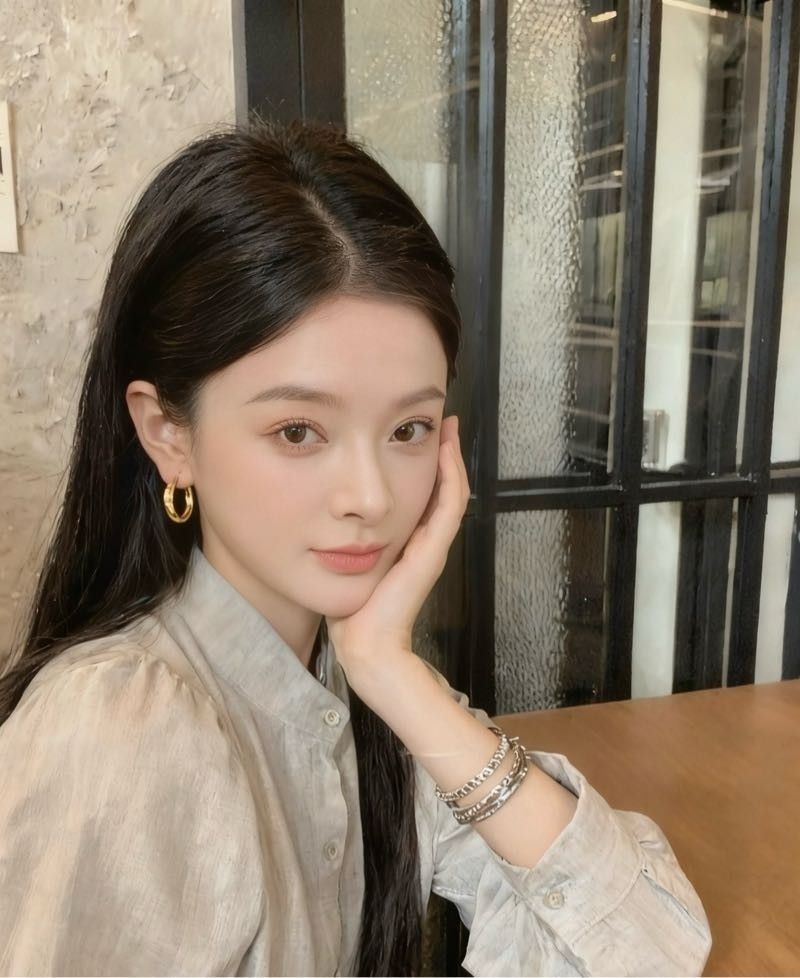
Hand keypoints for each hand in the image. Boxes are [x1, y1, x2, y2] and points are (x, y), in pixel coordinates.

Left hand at [325, 414, 470, 683]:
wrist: (362, 644)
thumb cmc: (349, 609)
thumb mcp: (343, 561)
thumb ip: (343, 537)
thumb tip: (326, 509)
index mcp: (405, 541)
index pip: (422, 493)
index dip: (423, 461)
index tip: (416, 428)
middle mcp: (423, 541)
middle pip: (441, 486)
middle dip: (442, 451)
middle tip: (440, 417)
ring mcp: (431, 546)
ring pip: (451, 491)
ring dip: (450, 456)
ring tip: (446, 425)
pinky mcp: (431, 552)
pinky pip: (448, 505)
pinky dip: (451, 475)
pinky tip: (444, 449)